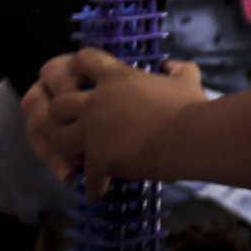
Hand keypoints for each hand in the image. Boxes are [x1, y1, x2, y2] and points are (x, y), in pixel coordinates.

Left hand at [21, 51, 208, 197]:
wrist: (193, 137)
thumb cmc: (192, 105)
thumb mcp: (188, 79)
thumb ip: (178, 68)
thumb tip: (169, 65)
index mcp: (116, 77)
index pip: (83, 59)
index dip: (81, 66)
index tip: (86, 76)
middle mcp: (96, 102)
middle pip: (57, 105)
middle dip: (63, 114)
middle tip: (77, 123)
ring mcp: (93, 132)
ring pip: (57, 139)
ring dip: (68, 149)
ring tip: (79, 157)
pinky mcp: (99, 160)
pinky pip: (87, 177)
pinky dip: (95, 185)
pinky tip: (101, 190)